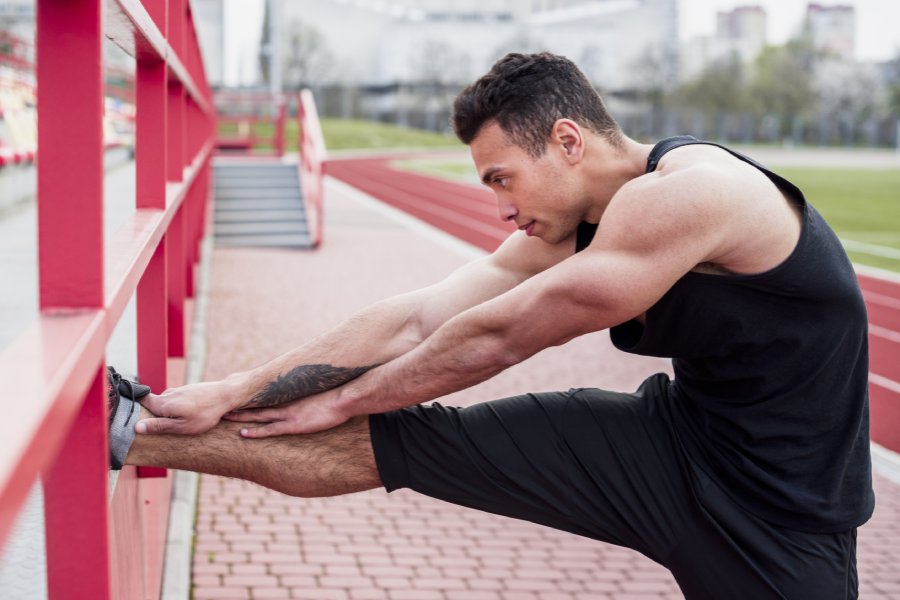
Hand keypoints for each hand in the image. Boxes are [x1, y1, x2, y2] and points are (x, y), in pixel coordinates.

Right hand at [136, 377, 245, 434]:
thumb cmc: (206, 413)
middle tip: (158, 427)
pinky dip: (178, 408)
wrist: (225, 395)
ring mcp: (179, 391)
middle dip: (152, 414)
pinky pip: (176, 401)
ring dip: (167, 412)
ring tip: (177, 423)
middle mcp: (168, 394)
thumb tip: (137, 427)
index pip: (141, 400)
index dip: (134, 405)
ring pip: (166, 403)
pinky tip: (188, 415)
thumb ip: (159, 426)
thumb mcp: (182, 426)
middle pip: (152, 403)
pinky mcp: (188, 391)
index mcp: (163, 403)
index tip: (129, 414)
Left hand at [222, 390, 347, 437]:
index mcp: (291, 397)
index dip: (252, 397)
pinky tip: (243, 434)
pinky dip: (255, 432)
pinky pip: (270, 429)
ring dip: (241, 417)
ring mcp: (288, 414)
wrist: (342, 399)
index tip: (239, 397)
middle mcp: (286, 404)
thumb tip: (309, 397)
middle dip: (240, 405)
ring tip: (225, 417)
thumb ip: (309, 396)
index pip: (267, 396)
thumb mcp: (319, 395)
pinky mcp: (293, 425)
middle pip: (257, 404)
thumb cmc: (335, 397)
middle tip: (224, 405)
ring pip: (258, 415)